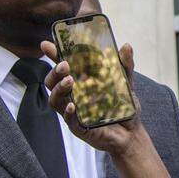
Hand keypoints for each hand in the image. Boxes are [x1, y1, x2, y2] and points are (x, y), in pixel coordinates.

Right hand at [42, 40, 145, 157]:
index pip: (63, 67)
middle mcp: (72, 95)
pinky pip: (68, 120)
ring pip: (55, 100)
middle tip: (64, 65)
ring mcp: (73, 112)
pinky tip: (73, 105)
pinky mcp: (78, 127)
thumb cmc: (123, 107)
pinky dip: (68, 112)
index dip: (53, 56)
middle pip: (52, 82)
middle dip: (55, 72)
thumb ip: (125, 65)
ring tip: (69, 80)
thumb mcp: (127, 83)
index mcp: (80, 82)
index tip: (47, 45)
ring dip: (59, 89)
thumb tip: (126, 46)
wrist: (131, 133)